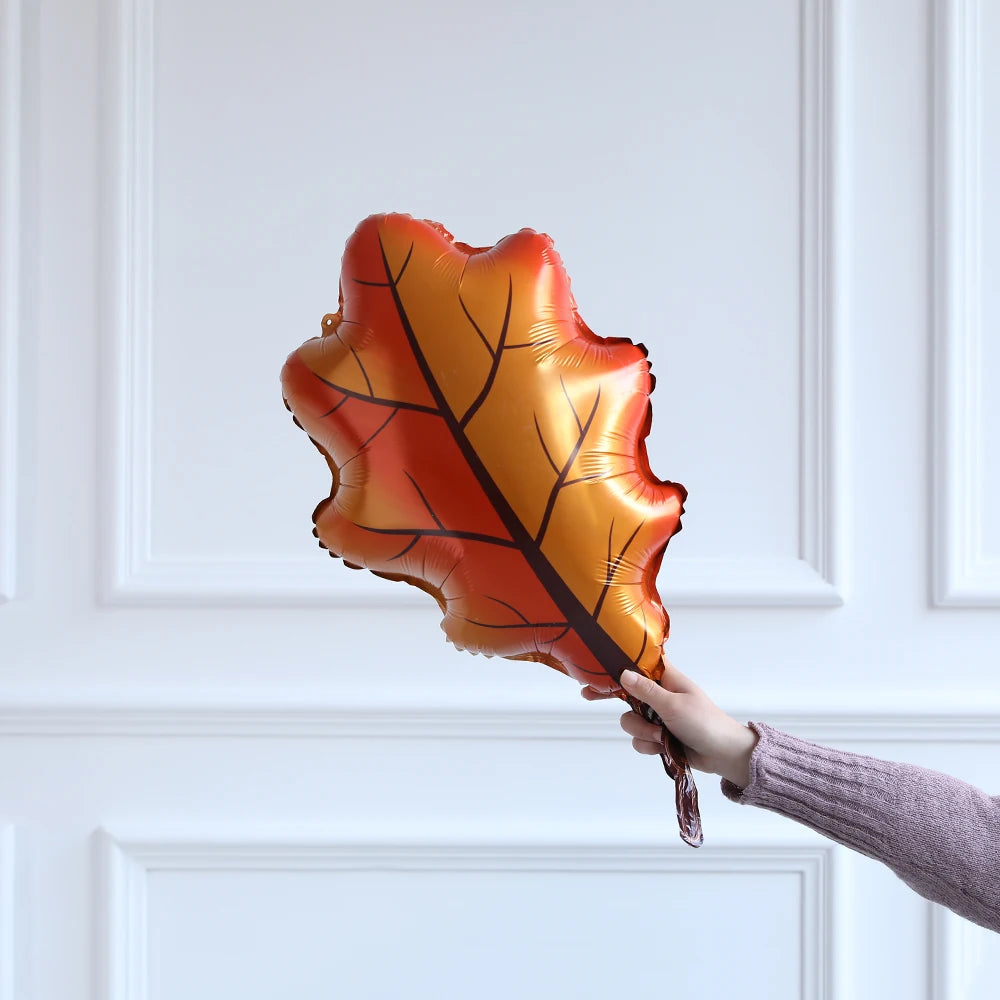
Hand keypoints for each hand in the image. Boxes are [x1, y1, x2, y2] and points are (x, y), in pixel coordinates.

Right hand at [581, 656, 759, 788]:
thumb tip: (623, 673)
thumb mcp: (673, 705)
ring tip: (661, 737)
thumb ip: (646, 691)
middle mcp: (660, 695)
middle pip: (627, 694)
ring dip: (642, 732)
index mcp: (666, 679)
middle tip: (588, 696)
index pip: (637, 666)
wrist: (724, 755)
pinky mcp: (660, 737)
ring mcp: (659, 717)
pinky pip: (640, 740)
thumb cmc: (705, 723)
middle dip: (615, 701)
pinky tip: (662, 748)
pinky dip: (648, 746)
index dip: (616, 666)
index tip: (596, 670)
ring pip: (631, 721)